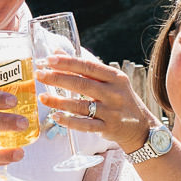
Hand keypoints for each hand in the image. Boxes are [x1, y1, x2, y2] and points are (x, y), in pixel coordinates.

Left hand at [37, 53, 157, 153]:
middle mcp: (114, 93)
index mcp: (115, 77)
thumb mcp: (110, 81)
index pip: (88, 67)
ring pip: (81, 106)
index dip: (68, 63)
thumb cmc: (120, 99)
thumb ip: (85, 68)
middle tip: (40, 75)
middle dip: (58, 79)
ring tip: (42, 97)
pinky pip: (85, 125)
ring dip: (59, 102)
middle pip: (82, 85)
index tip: (49, 59)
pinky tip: (56, 117)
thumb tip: (58, 52)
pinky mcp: (108, 128)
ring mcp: (111, 112)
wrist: (141, 127)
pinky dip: (69, 121)